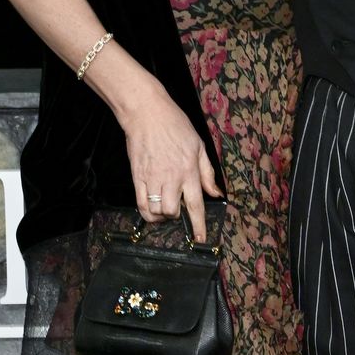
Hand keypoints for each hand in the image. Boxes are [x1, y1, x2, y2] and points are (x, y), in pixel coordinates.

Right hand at [122, 90, 221, 238]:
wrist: (147, 113)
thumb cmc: (176, 126)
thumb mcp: (199, 146)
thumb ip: (207, 172)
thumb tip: (216, 193)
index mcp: (189, 171)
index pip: (196, 205)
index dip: (199, 226)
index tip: (200, 240)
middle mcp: (171, 177)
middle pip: (173, 211)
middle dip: (176, 216)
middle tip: (177, 208)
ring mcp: (152, 178)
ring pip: (156, 211)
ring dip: (161, 215)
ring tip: (164, 208)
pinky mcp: (137, 176)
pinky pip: (141, 204)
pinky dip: (147, 213)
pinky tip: (152, 210)